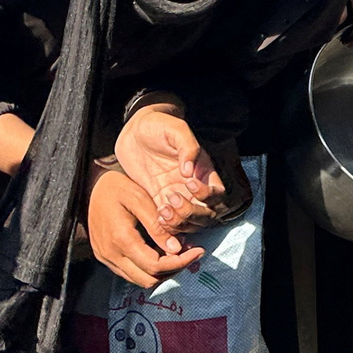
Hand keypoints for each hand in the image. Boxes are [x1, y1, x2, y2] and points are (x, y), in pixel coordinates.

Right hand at [86, 167, 205, 288]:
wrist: (87, 186)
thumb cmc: (116, 187)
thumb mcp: (139, 198)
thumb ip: (156, 225)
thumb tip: (176, 249)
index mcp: (121, 239)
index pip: (156, 266)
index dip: (180, 262)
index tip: (199, 251)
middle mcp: (111, 254)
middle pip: (148, 279)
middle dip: (174, 270)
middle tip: (192, 254)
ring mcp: (105, 258)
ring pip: (139, 279)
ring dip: (162, 272)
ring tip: (180, 253)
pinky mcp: (104, 257)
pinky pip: (129, 272)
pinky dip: (148, 268)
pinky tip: (162, 252)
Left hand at [114, 104, 224, 230]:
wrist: (135, 132)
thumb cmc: (159, 126)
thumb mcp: (176, 130)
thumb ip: (188, 147)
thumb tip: (189, 171)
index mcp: (204, 170)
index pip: (218, 194)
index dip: (207, 195)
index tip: (189, 183)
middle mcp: (194, 187)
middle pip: (207, 215)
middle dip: (192, 213)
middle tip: (173, 199)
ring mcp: (177, 196)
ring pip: (190, 224)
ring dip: (179, 223)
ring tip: (163, 210)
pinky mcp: (160, 201)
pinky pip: (170, 223)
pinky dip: (166, 226)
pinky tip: (157, 214)